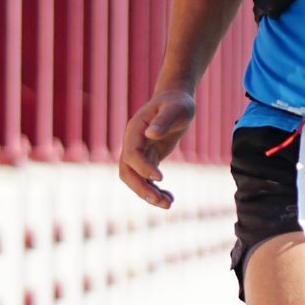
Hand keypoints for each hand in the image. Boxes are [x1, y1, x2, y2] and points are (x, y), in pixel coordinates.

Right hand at [118, 87, 196, 207]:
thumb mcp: (176, 109)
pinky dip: (155, 190)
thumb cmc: (177, 103)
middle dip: (141, 188)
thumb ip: (163, 120)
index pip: (132, 154)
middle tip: (161, 201)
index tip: (160, 178)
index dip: (143, 167)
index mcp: (135, 130)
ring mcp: (139, 152)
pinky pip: (146, 179)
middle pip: (127, 171)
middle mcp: (132, 143)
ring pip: (135, 179)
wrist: (176, 100)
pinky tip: (170, 198)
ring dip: (148, 194)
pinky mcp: (148, 158)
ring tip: (169, 204)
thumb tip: (151, 133)